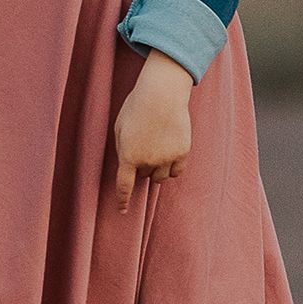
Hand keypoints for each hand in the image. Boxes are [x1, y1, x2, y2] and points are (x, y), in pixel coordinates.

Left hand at [113, 55, 192, 210]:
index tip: (123, 210)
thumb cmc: (137, 106)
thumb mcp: (120, 126)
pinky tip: (171, 154)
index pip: (124, 186)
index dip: (123, 200)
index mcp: (128, 155)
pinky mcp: (182, 153)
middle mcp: (148, 161)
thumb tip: (130, 166)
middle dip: (143, 166)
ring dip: (158, 168)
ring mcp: (167, 158)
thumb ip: (123, 148)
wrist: (162, 93)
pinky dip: (173, 167)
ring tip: (159, 147)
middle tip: (146, 145)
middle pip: (145, 175)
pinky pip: (177, 171)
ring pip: (161, 177)